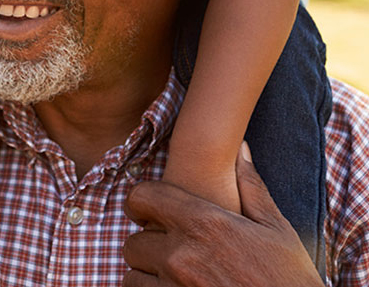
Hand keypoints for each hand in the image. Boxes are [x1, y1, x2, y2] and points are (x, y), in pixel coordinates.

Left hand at [122, 145, 323, 286]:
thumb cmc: (290, 280)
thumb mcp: (276, 229)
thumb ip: (251, 186)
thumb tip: (241, 149)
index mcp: (204, 224)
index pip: (142, 197)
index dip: (142, 202)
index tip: (149, 211)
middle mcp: (182, 256)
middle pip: (133, 242)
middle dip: (147, 245)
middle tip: (168, 250)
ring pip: (132, 277)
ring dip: (147, 275)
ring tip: (170, 276)